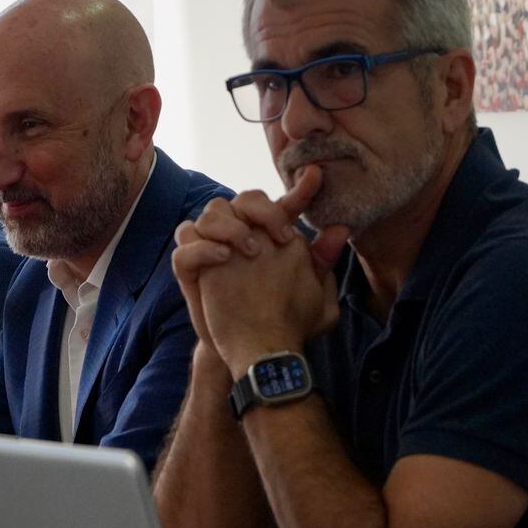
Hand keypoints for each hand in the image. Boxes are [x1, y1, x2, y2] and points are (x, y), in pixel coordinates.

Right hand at [177, 170, 346, 374]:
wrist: (254, 351)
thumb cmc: (284, 319)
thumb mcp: (314, 295)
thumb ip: (322, 261)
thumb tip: (342, 229)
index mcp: (270, 236)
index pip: (283, 205)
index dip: (301, 189)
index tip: (317, 176)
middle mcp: (241, 236)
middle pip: (243, 199)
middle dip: (262, 209)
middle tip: (281, 235)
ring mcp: (213, 250)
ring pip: (211, 213)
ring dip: (230, 225)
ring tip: (250, 250)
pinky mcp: (191, 270)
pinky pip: (185, 245)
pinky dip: (202, 246)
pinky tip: (224, 257)